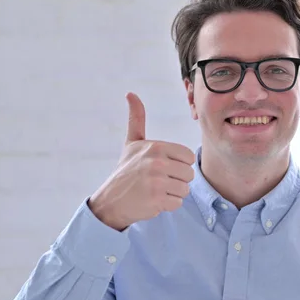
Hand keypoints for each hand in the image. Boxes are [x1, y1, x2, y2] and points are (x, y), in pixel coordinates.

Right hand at [88, 92, 194, 230]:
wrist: (110, 200)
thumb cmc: (126, 170)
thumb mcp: (132, 143)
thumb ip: (136, 119)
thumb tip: (130, 93)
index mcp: (156, 147)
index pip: (188, 157)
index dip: (178, 164)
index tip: (163, 167)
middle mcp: (157, 163)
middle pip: (189, 174)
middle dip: (177, 180)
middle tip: (158, 181)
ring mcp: (157, 182)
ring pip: (185, 189)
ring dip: (173, 193)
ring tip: (156, 190)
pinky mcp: (157, 200)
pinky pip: (178, 203)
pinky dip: (168, 205)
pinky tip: (153, 201)